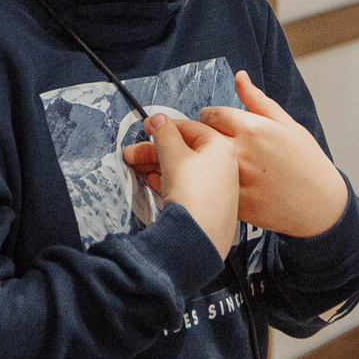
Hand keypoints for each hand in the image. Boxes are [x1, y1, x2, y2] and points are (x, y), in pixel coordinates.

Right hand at [143, 113, 238, 257]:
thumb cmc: (194, 197)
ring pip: (184, 168)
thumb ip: (165, 133)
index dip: (164, 126)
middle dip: (155, 150)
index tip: (147, 127)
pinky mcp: (210, 206)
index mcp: (221, 148)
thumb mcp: (173, 155)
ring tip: (137, 167)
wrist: (199, 238)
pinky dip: (169, 181)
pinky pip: (188, 186)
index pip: (189, 127)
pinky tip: (154, 182)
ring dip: (158, 165)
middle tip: (134, 152)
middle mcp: (225, 166)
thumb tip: (160, 120)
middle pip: (185, 149)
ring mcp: (218, 188)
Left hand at [181, 71, 348, 237]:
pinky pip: (212, 187)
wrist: (320, 205)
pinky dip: (212, 184)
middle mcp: (241, 153)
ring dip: (204, 161)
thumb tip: (240, 76)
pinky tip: (224, 185)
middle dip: (204, 136)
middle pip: (202, 137)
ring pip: (203, 164)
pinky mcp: (235, 203)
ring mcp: (236, 180)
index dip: (209, 117)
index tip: (213, 123)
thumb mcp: (288, 124)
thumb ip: (257, 100)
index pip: (211, 115)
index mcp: (253, 129)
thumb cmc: (308, 162)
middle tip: (215, 143)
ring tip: (217, 164)